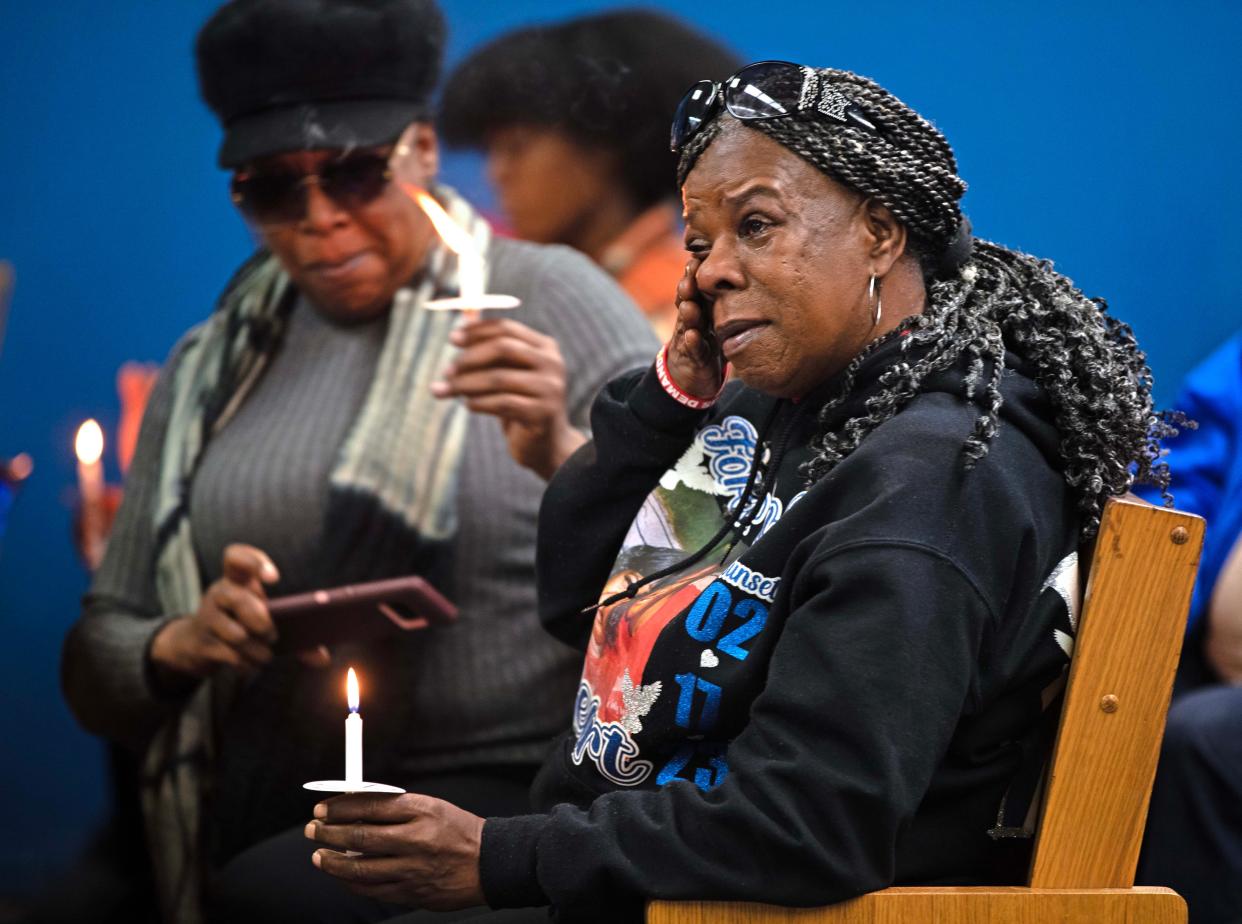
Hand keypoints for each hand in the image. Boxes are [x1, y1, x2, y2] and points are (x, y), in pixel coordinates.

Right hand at [149, 544, 330, 680]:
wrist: (198, 645)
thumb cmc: (241, 624)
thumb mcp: (264, 620)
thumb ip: (295, 634)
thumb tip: (323, 659)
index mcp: (237, 580)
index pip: (235, 556)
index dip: (253, 562)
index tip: (275, 579)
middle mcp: (219, 593)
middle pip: (236, 597)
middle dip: (259, 619)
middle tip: (273, 635)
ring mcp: (207, 617)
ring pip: (235, 633)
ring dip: (257, 650)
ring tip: (265, 655)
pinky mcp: (202, 642)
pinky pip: (229, 654)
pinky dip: (245, 664)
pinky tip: (249, 664)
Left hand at [305, 792, 485, 909]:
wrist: (490, 863)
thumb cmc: (458, 831)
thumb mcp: (432, 808)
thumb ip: (396, 809)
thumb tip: (355, 811)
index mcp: (421, 811)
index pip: (370, 806)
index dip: (340, 808)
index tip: (321, 808)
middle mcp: (415, 840)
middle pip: (360, 837)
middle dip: (328, 833)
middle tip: (312, 829)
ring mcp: (413, 869)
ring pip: (360, 868)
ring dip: (332, 862)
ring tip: (318, 856)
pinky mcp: (412, 892)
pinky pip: (372, 889)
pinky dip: (351, 882)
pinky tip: (342, 876)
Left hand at [432, 318, 584, 479]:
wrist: (546, 444)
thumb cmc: (521, 403)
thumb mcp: (507, 373)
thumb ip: (489, 349)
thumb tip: (461, 321)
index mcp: (545, 347)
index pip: (506, 329)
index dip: (476, 332)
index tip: (452, 339)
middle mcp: (552, 364)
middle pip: (504, 348)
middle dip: (470, 358)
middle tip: (447, 370)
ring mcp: (550, 389)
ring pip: (499, 378)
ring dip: (466, 383)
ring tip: (447, 390)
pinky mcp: (543, 413)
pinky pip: (503, 403)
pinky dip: (479, 402)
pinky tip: (468, 405)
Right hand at [667, 257, 724, 398]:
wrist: (691, 373)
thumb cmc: (709, 341)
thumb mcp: (719, 318)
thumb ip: (730, 300)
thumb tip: (759, 273)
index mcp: (701, 306)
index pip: (697, 286)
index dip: (695, 273)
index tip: (697, 259)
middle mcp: (693, 318)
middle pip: (688, 299)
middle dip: (687, 286)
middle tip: (690, 273)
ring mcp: (689, 336)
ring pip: (687, 322)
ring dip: (688, 312)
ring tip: (689, 304)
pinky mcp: (691, 356)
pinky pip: (691, 348)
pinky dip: (691, 342)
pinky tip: (693, 336)